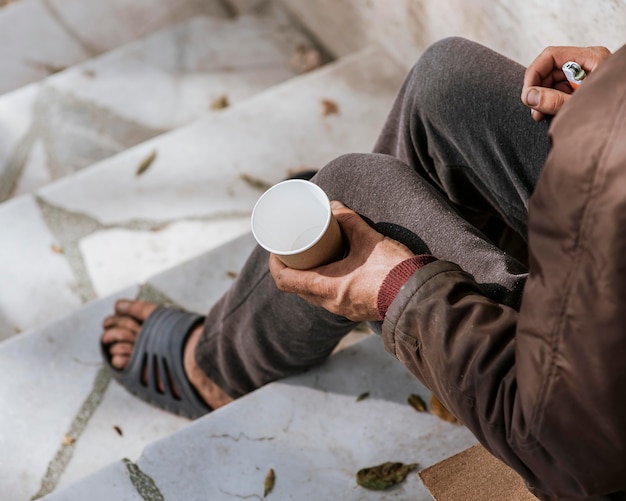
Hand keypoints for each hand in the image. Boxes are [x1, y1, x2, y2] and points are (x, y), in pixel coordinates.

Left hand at [269, 201, 414, 321]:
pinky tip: (335, 271)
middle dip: (292, 269)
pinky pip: (331, 298)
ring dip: (310, 277)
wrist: (420, 295)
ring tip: (314, 257)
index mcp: (327, 287)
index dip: (275, 264)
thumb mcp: (368, 238)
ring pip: (315, 294)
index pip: (285, 281)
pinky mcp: (357, 310)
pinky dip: (326, 284)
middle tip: (294, 250)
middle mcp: (331, 303)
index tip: (276, 250)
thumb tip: (333, 206)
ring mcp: (344, 310)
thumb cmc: (393, 269)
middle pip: (298, 288)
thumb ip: (349, 220)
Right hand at [521, 45, 610, 120]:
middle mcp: (586, 65)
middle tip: (533, 108)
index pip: (551, 57)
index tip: (527, 94)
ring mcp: (583, 77)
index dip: (534, 73)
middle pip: (549, 69)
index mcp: (591, 58)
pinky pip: (558, 92)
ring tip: (539, 114)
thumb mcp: (579, 105)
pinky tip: (546, 113)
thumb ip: (553, 100)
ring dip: (541, 98)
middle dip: (537, 88)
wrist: (623, 129)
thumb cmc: (612, 113)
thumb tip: (529, 96)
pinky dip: (549, 102)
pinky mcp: (579, 90)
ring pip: (551, 82)